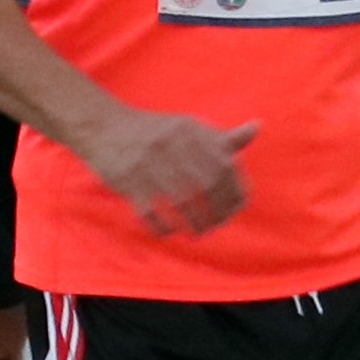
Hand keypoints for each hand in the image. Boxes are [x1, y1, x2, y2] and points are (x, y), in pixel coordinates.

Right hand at [83, 105, 254, 236]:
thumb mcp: (189, 128)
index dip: (234, 195)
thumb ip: (222, 138)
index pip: (226, 169)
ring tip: (195, 234)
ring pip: (181, 202)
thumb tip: (256, 128)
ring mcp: (149, 162)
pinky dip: (161, 227)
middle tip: (213, 227)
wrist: (103, 126)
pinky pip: (150, 211)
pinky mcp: (127, 179)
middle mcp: (174, 144)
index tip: (232, 211)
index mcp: (193, 132)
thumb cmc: (155, 132)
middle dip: (215, 214)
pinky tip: (166, 231)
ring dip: (192, 224)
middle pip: (207, 187)